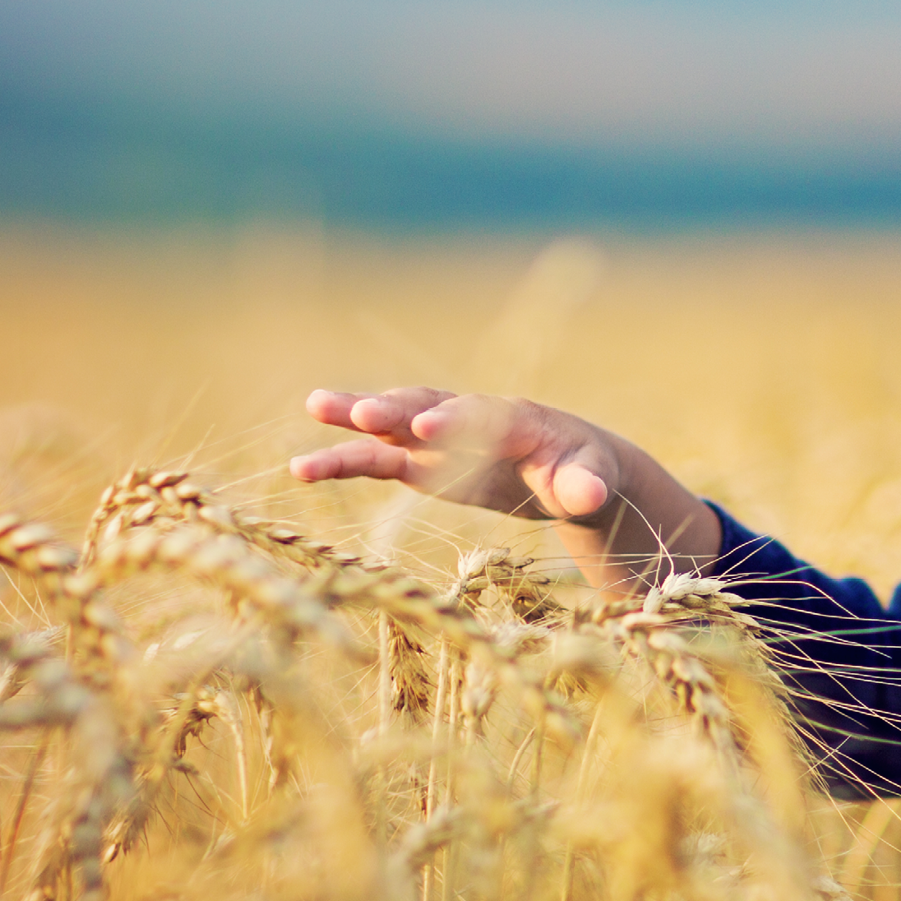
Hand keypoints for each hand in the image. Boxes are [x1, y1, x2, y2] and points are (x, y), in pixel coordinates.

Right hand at [291, 387, 719, 588]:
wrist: (575, 470)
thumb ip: (587, 484)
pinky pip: (381, 458)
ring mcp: (444, 437)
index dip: (458, 423)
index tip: (430, 427)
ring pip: (395, 424)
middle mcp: (472, 418)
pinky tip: (304, 467)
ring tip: (313, 410)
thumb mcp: (595, 480)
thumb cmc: (588, 472)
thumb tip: (585, 493)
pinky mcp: (425, 461)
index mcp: (519, 420)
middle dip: (398, 410)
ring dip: (357, 419)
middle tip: (360, 412)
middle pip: (430, 406)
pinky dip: (348, 459)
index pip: (484, 417)